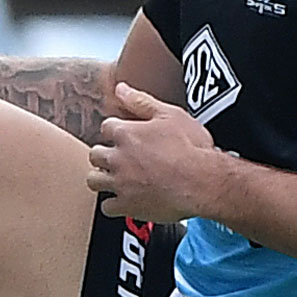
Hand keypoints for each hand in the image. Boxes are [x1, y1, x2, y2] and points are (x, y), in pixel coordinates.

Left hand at [87, 83, 218, 222]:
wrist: (202, 181)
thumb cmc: (191, 148)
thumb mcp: (170, 114)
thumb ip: (141, 101)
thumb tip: (120, 89)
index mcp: (126, 134)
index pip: (106, 127)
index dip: (117, 131)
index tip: (125, 135)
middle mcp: (118, 158)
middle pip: (95, 154)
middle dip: (105, 155)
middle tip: (119, 157)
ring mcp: (120, 183)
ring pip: (94, 180)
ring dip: (102, 178)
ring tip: (115, 178)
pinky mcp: (127, 206)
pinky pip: (106, 207)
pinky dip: (113, 204)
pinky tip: (124, 200)